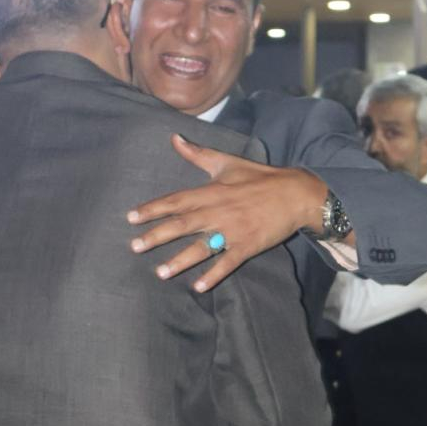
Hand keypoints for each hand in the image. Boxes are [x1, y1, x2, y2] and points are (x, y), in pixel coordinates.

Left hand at [128, 134, 327, 291]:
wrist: (295, 193)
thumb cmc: (259, 177)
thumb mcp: (227, 162)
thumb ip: (198, 154)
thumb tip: (175, 138)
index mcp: (211, 192)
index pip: (176, 201)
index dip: (152, 209)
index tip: (131, 217)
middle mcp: (218, 212)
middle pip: (182, 225)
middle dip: (157, 236)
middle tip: (135, 247)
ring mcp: (233, 230)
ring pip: (201, 247)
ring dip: (180, 260)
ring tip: (160, 273)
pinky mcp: (248, 245)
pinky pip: (228, 263)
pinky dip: (214, 275)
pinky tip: (199, 287)